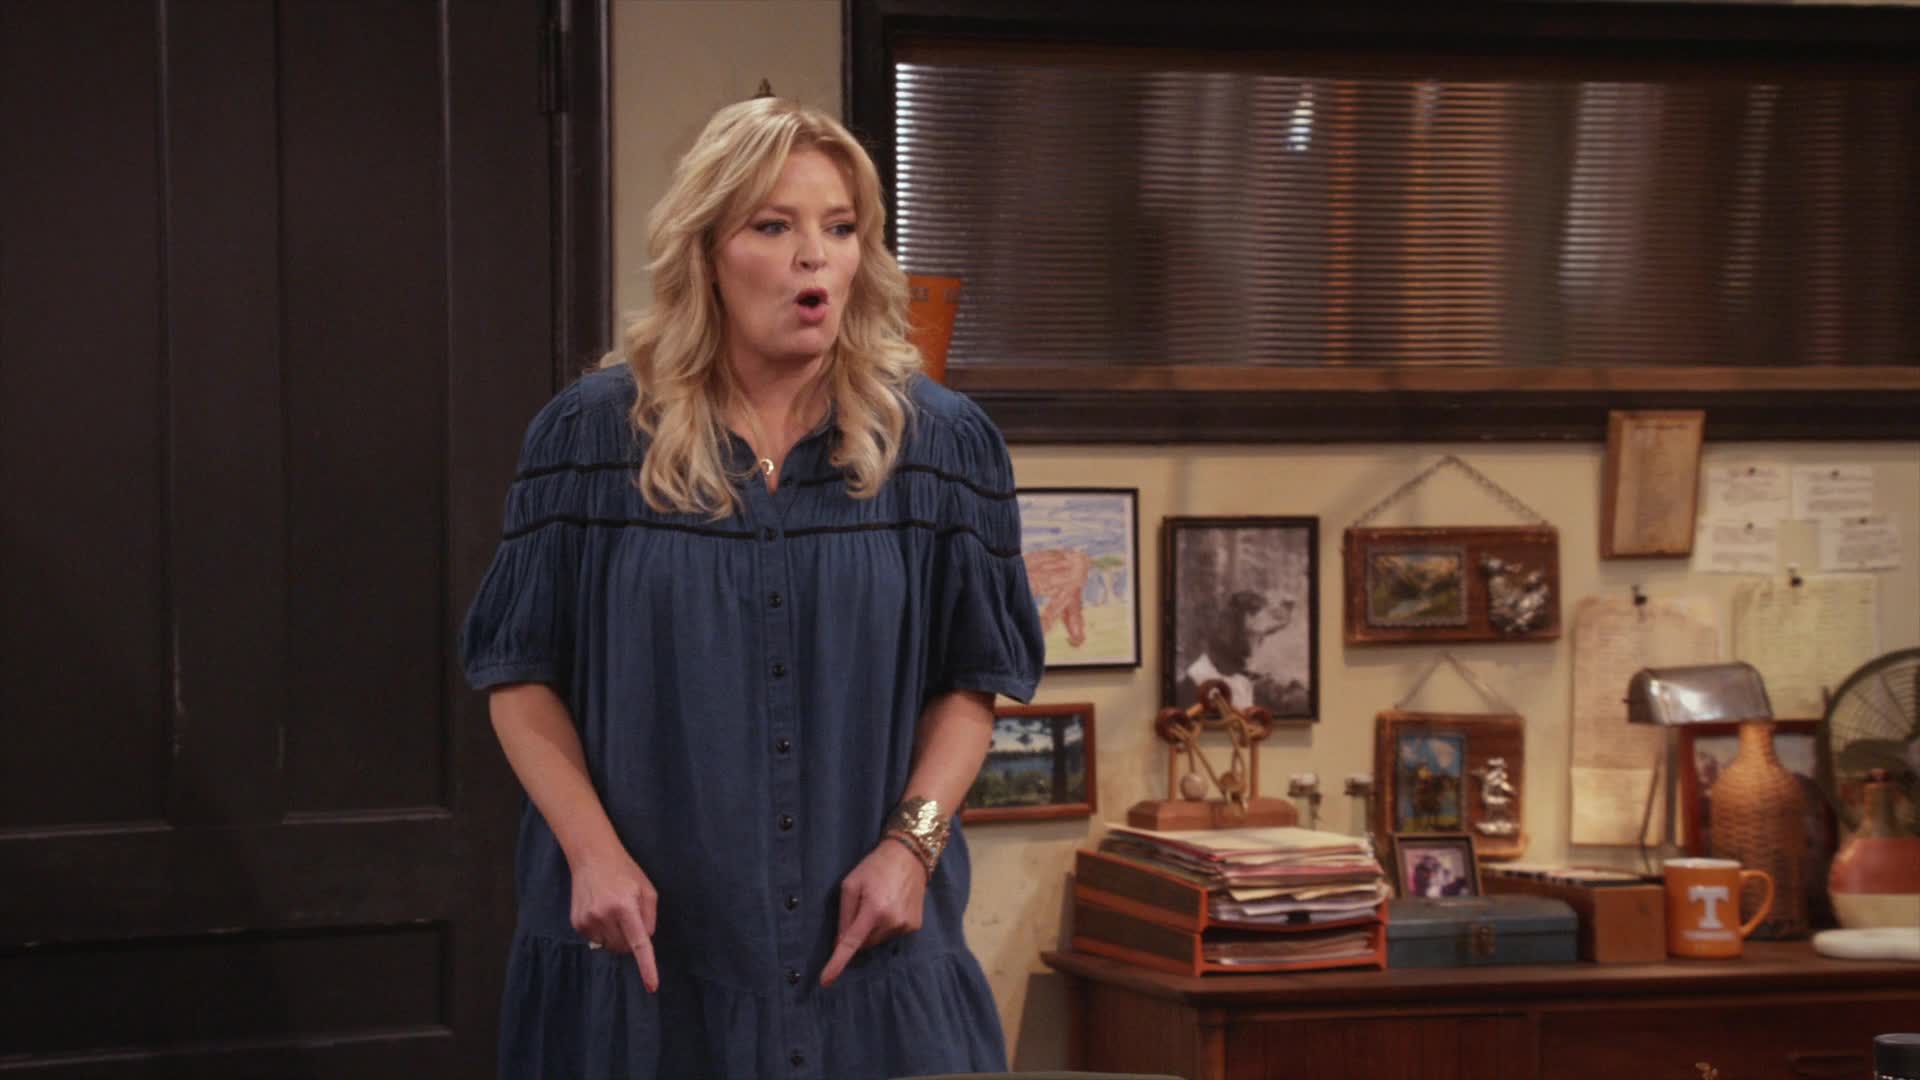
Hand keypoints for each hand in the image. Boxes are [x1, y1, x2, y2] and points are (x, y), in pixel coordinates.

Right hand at [569, 848, 660, 991]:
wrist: (592, 857)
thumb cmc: (625, 872)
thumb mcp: (647, 890)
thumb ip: (650, 918)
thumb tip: (644, 941)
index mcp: (625, 906)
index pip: (639, 944)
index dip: (647, 967)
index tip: (652, 986)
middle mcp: (604, 915)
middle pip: (624, 948)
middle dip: (631, 941)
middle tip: (630, 919)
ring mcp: (587, 921)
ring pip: (610, 947)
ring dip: (616, 937)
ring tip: (614, 912)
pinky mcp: (577, 924)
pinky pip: (596, 941)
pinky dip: (603, 933)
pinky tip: (601, 913)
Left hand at [819, 837, 925, 987]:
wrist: (909, 856)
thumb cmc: (874, 867)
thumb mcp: (850, 885)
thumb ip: (844, 916)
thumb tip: (839, 944)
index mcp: (873, 910)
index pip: (851, 943)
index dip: (837, 963)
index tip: (825, 981)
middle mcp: (892, 922)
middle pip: (864, 943)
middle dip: (857, 932)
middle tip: (862, 907)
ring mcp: (905, 926)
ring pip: (877, 941)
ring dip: (873, 929)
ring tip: (879, 903)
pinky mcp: (914, 926)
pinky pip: (891, 935)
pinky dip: (886, 926)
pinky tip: (891, 906)